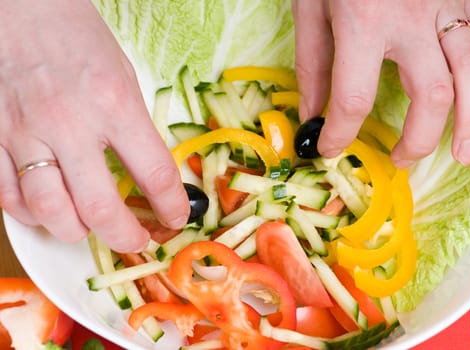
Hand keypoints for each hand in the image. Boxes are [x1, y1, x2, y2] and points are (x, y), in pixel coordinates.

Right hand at [0, 0, 188, 251]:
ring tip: (91, 228)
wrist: (22, 7)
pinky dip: (32, 214)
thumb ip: (134, 129)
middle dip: (126, 237)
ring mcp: (26, 132)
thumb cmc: (78, 39)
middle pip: (101, 208)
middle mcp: (69, 123)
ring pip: (50, 212)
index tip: (176, 218)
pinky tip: (49, 209)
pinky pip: (8, 196)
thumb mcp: (124, 78)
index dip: (172, 206)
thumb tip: (147, 176)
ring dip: (77, 232)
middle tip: (137, 241)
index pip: (155, 174)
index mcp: (114, 103)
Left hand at [292, 0, 469, 166]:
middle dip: (417, 139)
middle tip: (403, 161)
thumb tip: (312, 114)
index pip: (354, 98)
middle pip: (431, 96)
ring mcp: (447, 6)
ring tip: (461, 154)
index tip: (328, 149)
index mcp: (364, 21)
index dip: (339, 134)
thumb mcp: (311, 7)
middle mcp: (412, 18)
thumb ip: (313, 64)